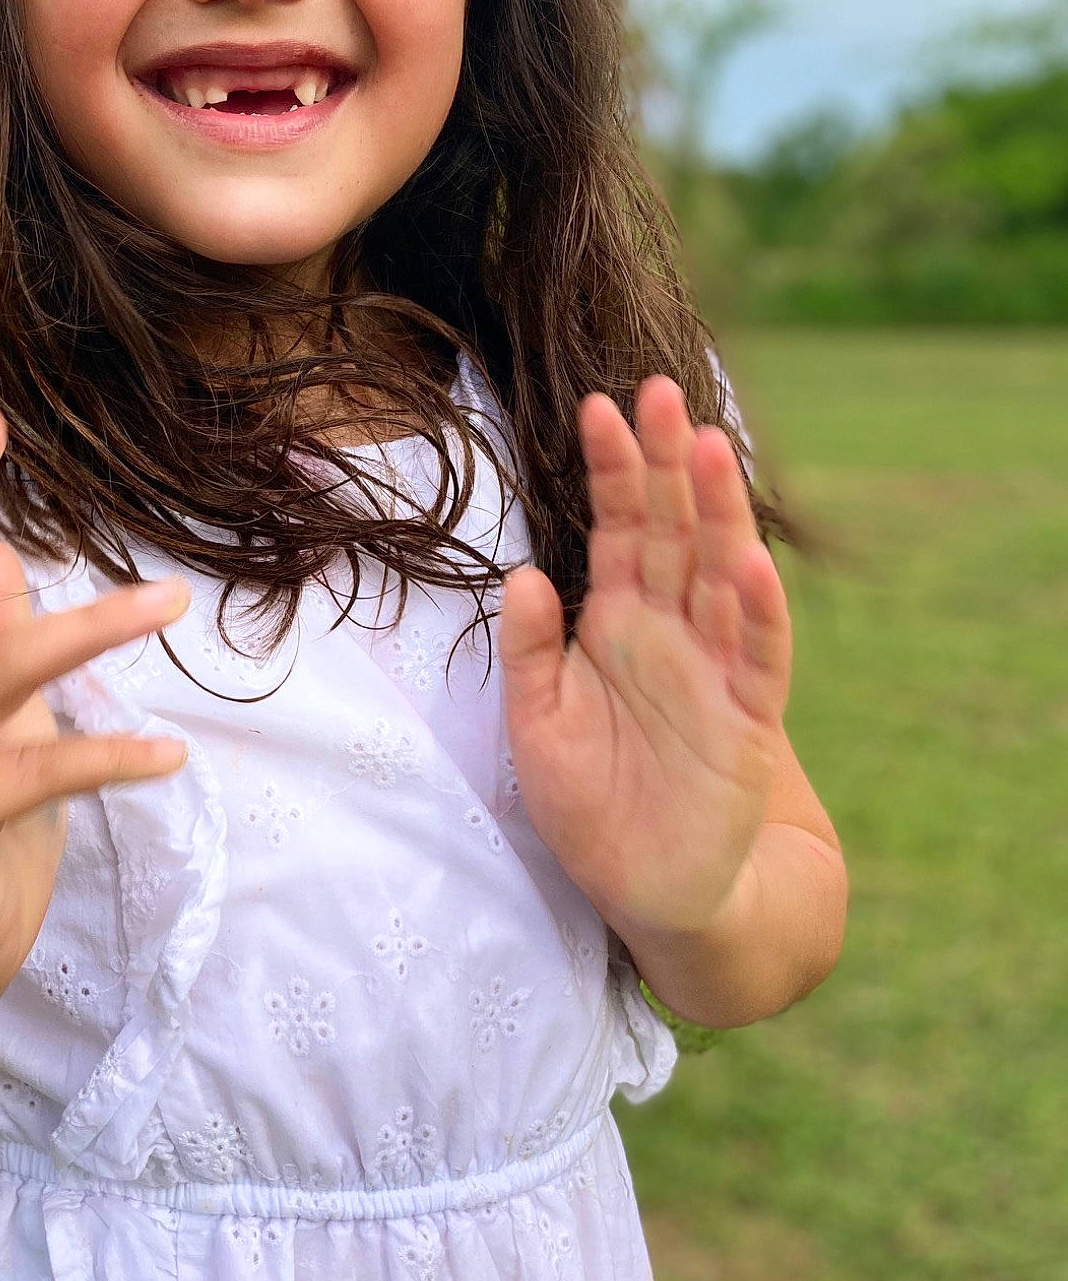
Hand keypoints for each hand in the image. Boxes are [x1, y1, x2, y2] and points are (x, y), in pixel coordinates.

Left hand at [498, 377, 790, 940]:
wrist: (653, 889)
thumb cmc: (592, 803)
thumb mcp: (537, 725)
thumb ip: (531, 651)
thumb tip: (523, 573)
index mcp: (618, 622)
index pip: (620, 529)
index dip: (613, 471)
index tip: (598, 408)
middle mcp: (672, 630)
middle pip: (674, 530)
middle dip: (667, 462)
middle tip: (658, 391)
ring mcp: (716, 668)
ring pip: (721, 573)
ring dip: (717, 513)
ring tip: (708, 447)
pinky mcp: (749, 719)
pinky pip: (757, 654)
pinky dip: (755, 609)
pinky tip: (747, 560)